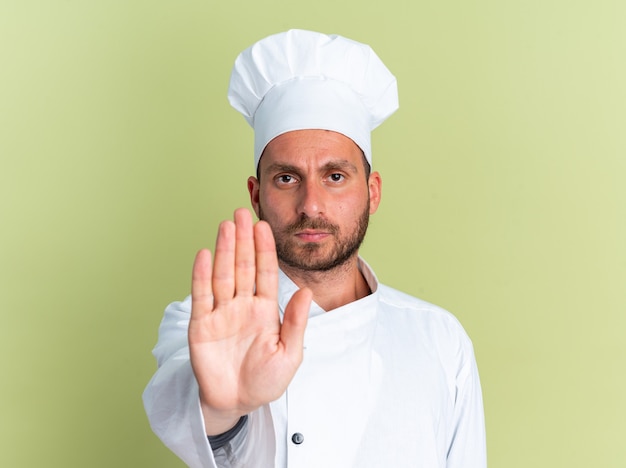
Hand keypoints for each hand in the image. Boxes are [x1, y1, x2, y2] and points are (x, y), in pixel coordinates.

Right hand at [189, 208, 311, 434]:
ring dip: (224, 250)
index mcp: (265, 309)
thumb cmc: (266, 380)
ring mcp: (221, 313)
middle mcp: (242, 305)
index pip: (265, 272)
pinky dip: (202, 275)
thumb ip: (295, 322)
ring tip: (226, 226)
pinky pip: (202, 296)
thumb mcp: (289, 354)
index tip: (264, 226)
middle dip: (243, 240)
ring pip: (223, 275)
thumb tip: (306, 292)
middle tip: (241, 212)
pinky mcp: (201, 325)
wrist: (237, 403)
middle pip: (243, 266)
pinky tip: (205, 254)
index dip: (265, 249)